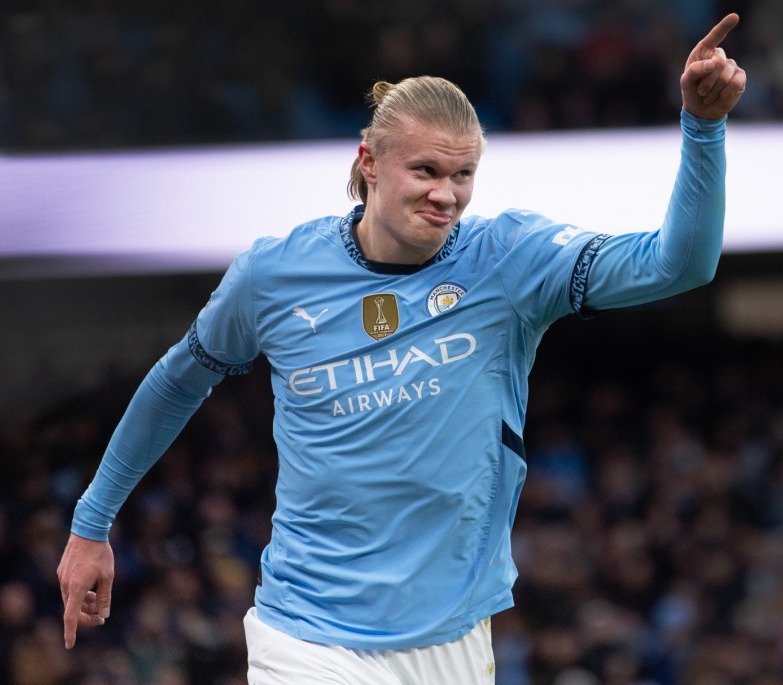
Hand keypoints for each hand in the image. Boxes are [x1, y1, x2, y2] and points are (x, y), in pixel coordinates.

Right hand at [56, 533, 114, 648]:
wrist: (88, 530)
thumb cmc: (100, 553)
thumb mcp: (108, 576)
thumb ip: (104, 597)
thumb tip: (103, 615)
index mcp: (76, 588)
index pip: (71, 616)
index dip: (71, 632)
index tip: (70, 645)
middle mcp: (65, 584)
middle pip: (73, 609)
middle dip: (87, 616)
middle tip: (101, 618)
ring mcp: (62, 578)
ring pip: (71, 599)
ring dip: (84, 604)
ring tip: (98, 601)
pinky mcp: (62, 571)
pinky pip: (69, 589)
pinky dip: (79, 594)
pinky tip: (91, 589)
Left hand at [681, 13, 745, 119]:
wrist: (701, 110)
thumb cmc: (692, 91)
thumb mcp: (686, 82)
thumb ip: (694, 71)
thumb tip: (713, 63)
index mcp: (704, 52)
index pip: (714, 37)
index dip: (724, 27)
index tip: (735, 17)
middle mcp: (719, 56)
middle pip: (718, 63)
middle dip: (707, 81)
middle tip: (700, 91)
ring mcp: (731, 66)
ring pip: (725, 75)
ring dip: (713, 90)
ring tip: (707, 95)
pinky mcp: (740, 77)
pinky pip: (734, 83)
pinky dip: (723, 94)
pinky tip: (720, 96)